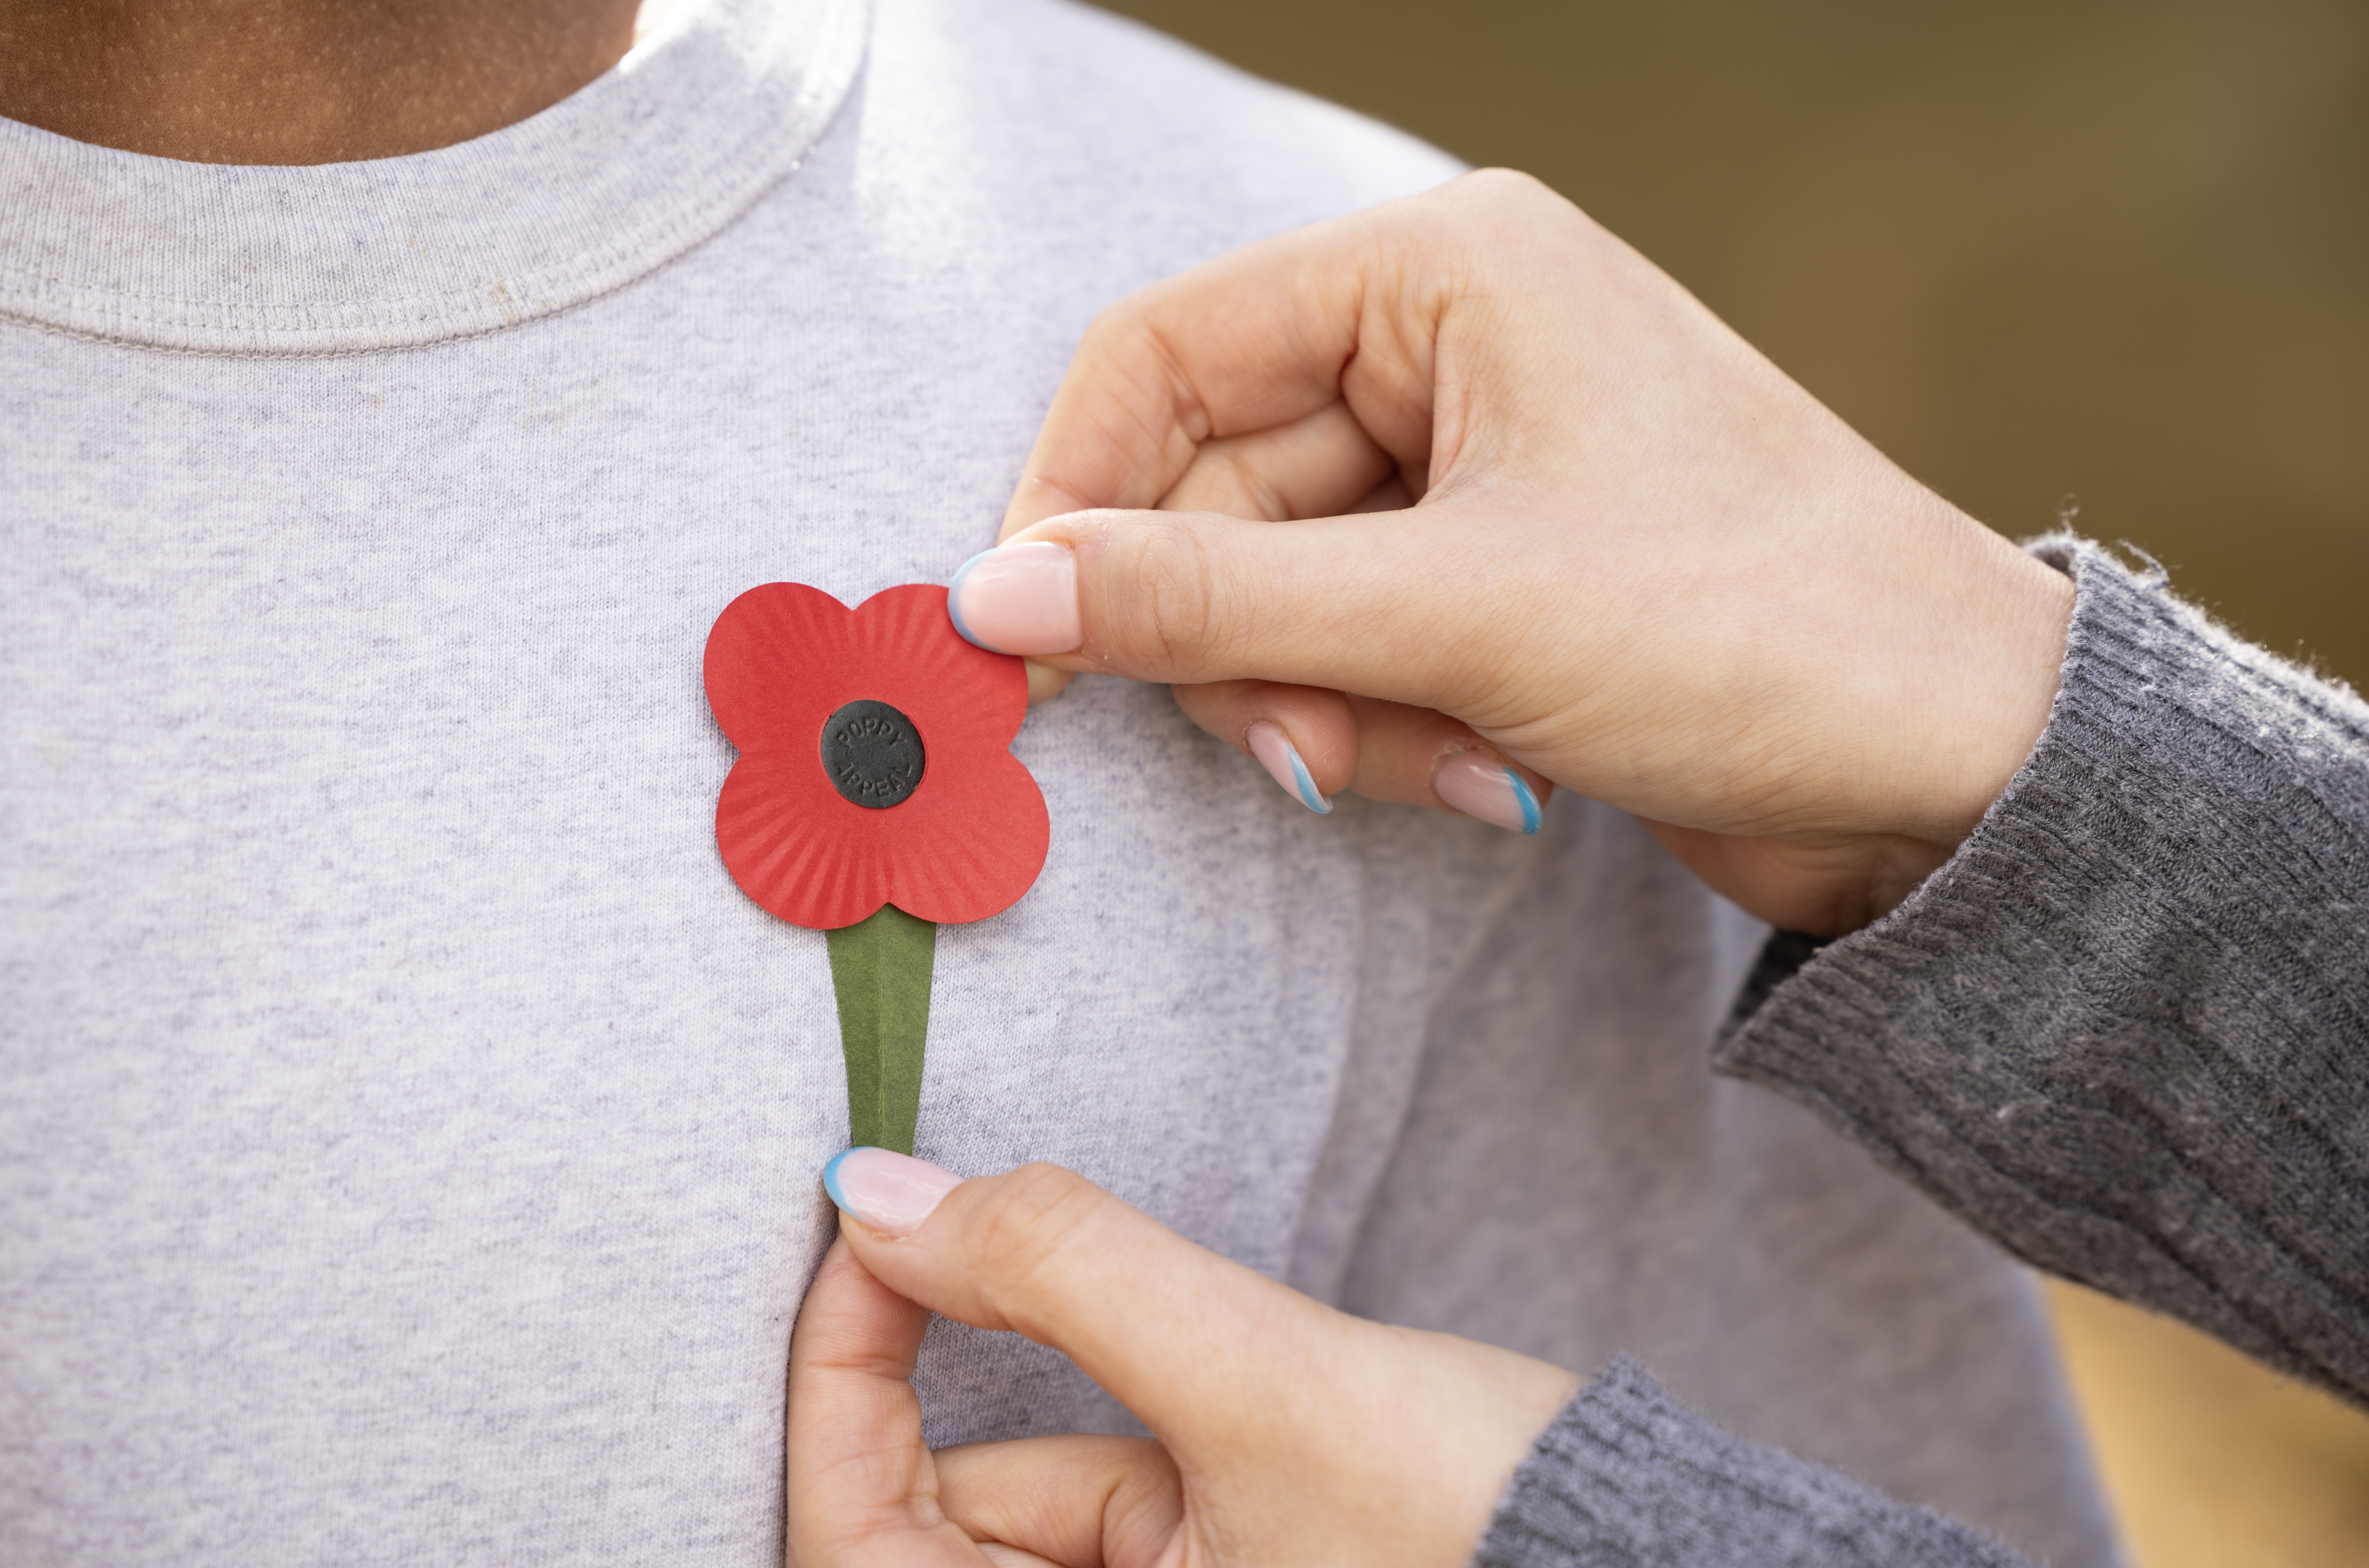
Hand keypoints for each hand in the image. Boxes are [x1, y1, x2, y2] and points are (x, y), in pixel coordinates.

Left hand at [785, 1149, 1579, 1567]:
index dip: (832, 1383)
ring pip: (1003, 1503)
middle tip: (933, 1229)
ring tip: (1133, 1336)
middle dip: (911, 1380)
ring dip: (1026, 1381)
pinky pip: (1086, 1503)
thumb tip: (878, 1196)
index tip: (866, 1232)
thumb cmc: (1489, 1529)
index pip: (853, 1544)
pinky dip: (1095, 1411)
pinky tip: (1177, 1368)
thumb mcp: (1269, 1384)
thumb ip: (1068, 1276)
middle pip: (911, 1525)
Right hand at [955, 170, 2073, 934]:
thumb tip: (992, 594)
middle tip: (1303, 750)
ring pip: (1275, 589)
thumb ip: (1204, 599)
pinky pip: (1349, 642)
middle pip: (1212, 492)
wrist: (1952, 762)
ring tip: (1434, 765)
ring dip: (1321, 705)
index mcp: (1443, 274)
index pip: (1161, 356)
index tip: (1023, 639)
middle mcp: (1446, 345)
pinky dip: (1385, 725)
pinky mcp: (1490, 570)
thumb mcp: (1452, 612)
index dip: (1073, 499)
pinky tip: (1482, 775)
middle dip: (1244, 646)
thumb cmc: (1750, 631)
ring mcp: (1469, 463)